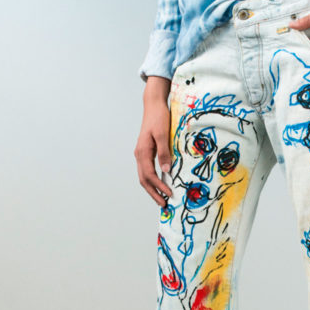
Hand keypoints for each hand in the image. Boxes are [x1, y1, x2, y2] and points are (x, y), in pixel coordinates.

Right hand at [135, 76, 172, 205]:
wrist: (153, 105)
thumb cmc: (159, 118)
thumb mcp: (163, 134)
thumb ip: (164, 153)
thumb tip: (166, 171)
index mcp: (143, 152)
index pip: (149, 175)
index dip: (159, 187)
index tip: (169, 194)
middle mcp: (140, 154)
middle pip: (144, 180)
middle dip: (153, 193)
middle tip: (164, 205)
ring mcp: (142, 153)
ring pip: (144, 176)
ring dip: (152, 188)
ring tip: (162, 198)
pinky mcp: (146, 151)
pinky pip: (147, 169)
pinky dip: (153, 180)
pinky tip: (160, 183)